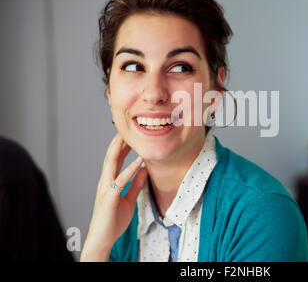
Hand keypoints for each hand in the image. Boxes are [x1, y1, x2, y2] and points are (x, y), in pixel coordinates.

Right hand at [80, 133, 147, 261]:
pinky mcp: (109, 198)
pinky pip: (120, 180)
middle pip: (111, 156)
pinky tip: (139, 161)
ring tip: (129, 136)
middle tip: (128, 127)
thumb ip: (135, 185)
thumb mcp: (129, 199)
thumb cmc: (113, 220)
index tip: (130, 134)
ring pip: (111, 163)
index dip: (121, 145)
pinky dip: (130, 169)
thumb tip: (145, 170)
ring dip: (121, 148)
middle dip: (119, 141)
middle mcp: (105, 182)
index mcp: (109, 181)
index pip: (114, 159)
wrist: (103, 239)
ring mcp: (105, 189)